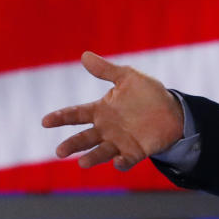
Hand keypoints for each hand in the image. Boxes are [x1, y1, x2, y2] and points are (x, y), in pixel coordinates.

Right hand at [41, 51, 184, 170]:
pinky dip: (121, 162)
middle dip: (72, 144)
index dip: (60, 117)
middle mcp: (106, 129)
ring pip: (101, 152)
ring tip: (82, 162)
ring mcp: (120, 142)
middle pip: (84, 138)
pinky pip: (126, 160)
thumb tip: (84, 55)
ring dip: (92, 157)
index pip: (76, 114)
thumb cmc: (148, 94)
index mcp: (101, 110)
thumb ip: (106, 70)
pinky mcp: (135, 152)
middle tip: (60, 151)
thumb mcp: (128, 77)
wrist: (173, 110)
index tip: (45, 121)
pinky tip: (118, 161)